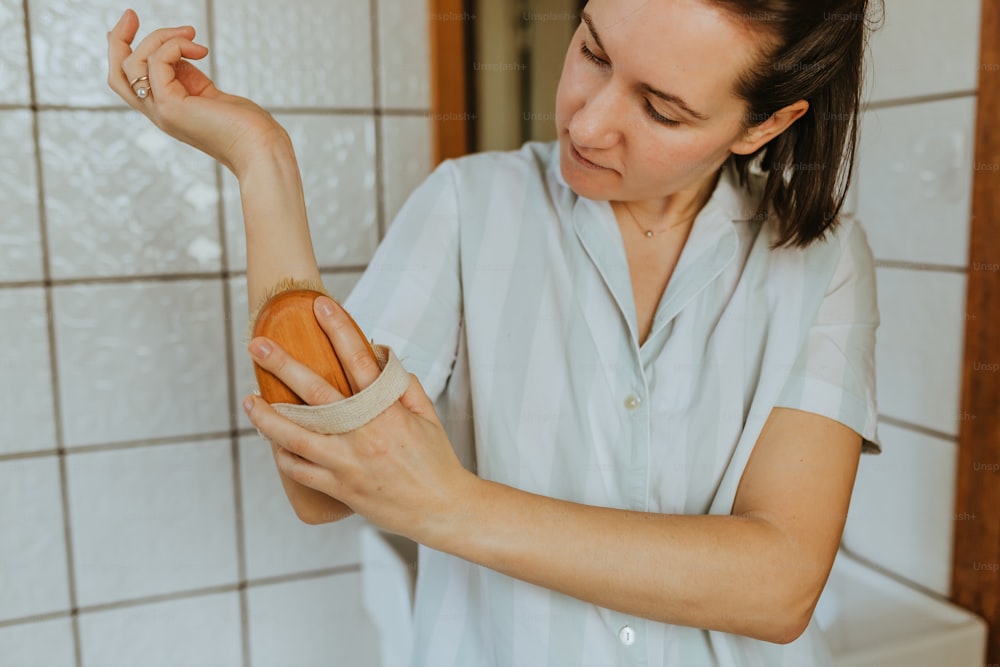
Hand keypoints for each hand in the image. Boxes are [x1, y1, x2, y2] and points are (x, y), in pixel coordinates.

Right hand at [106, 9, 286, 177]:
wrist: (260, 148)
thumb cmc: (246, 125)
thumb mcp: (209, 93)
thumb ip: (190, 77)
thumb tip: (180, 51)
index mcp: (166, 109)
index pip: (128, 81)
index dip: (123, 51)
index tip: (133, 24)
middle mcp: (158, 112)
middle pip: (118, 73)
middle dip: (118, 39)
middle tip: (132, 14)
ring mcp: (161, 111)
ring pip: (134, 63)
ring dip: (161, 37)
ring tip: (192, 36)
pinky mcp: (171, 106)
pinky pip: (158, 62)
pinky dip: (176, 46)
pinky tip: (201, 51)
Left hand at [241, 296, 476, 541]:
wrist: (442, 510)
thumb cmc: (436, 462)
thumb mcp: (428, 417)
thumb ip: (403, 385)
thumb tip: (380, 357)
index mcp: (387, 411)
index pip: (358, 360)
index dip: (339, 330)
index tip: (320, 306)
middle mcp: (364, 434)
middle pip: (316, 393)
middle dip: (283, 365)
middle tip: (257, 345)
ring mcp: (348, 463)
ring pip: (296, 436)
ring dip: (267, 417)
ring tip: (248, 399)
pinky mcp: (340, 488)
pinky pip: (301, 471)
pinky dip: (284, 455)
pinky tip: (273, 443)